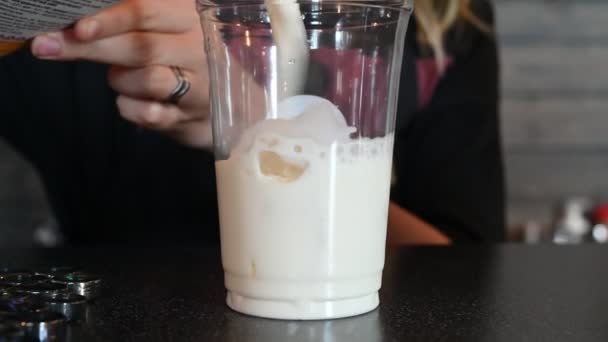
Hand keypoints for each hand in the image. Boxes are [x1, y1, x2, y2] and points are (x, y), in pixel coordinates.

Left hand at [31, 0, 211, 147]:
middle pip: (140, 46)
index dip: (108, 17)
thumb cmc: (187, 57)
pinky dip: (130, 109)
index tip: (75, 25)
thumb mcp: (169, 27)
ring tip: (121, 79)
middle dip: (90, 47)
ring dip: (120, 80)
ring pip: (146, 80)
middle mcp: (197, 49)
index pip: (146, 10)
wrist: (234, 103)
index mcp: (188, 17)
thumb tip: (75, 18)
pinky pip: (149, 115)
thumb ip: (131, 19)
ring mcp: (198, 86)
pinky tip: (134, 103)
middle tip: (47, 46)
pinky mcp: (191, 117)